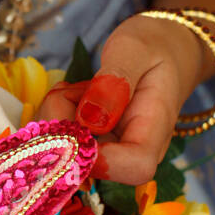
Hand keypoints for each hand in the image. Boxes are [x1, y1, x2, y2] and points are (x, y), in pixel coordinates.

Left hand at [39, 13, 204, 184]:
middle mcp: (132, 151)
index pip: (135, 167)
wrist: (161, 49)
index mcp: (154, 131)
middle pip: (92, 165)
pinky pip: (58, 142)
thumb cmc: (152, 47)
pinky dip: (53, 117)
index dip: (99, 156)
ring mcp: (109, 150)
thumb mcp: (134, 50)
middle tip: (69, 89)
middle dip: (63, 129)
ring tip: (73, 87)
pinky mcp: (91, 143)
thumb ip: (114, 82)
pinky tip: (69, 95)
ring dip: (54, 119)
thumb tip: (89, 119)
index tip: (79, 120)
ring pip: (66, 155)